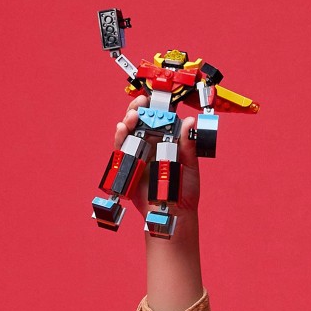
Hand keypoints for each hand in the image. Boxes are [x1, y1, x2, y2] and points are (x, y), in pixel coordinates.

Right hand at [114, 94, 199, 217]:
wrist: (173, 212)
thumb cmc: (184, 191)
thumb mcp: (190, 165)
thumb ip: (188, 145)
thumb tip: (190, 121)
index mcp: (167, 142)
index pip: (159, 119)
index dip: (156, 107)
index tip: (156, 98)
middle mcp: (152, 145)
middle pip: (140, 121)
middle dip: (138, 108)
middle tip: (141, 102)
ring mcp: (139, 154)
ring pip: (129, 131)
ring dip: (128, 120)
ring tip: (132, 115)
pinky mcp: (129, 165)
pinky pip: (121, 149)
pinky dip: (120, 137)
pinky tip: (122, 128)